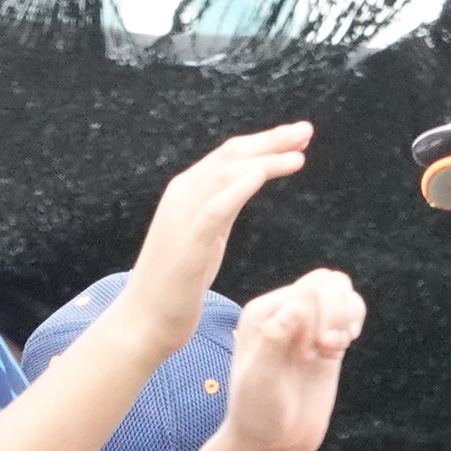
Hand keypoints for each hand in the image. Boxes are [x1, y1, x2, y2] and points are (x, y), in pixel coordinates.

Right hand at [103, 125, 312, 357]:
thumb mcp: (205, 236)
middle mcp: (181, 197)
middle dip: (271, 141)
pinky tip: (262, 174)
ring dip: (264, 160)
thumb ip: (221, 208)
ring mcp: (182, 218)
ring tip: (298, 155)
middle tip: (306, 130)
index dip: (265, 142)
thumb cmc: (176, 284)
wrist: (144, 320)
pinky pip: (214, 207)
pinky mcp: (187, 243)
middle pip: (231, 156)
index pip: (229, 156)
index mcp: (186, 193)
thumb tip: (245, 185)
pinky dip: (238, 187)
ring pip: (226, 175)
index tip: (297, 138)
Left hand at [219, 269, 364, 450]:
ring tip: (333, 348)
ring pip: (339, 289)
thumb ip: (275, 340)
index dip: (315, 320)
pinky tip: (346, 342)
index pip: (304, 290)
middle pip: (325, 282)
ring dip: (346, 315)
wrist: (272, 441)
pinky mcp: (326, 339)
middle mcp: (283, 312)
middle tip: (323, 351)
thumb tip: (295, 305)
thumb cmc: (258, 413)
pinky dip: (355, 318)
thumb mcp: (260, 380)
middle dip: (333, 315)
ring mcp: (307, 324)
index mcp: (262, 314)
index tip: (304, 357)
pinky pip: (349, 307)